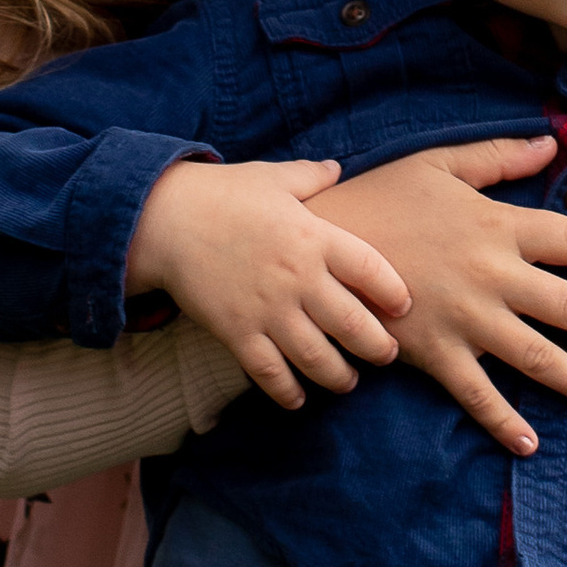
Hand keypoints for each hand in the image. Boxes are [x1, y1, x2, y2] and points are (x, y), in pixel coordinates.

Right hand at [126, 158, 411, 411]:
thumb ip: (311, 176)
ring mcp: (267, 309)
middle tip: (387, 355)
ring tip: (347, 381)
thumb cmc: (222, 194)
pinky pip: (270, 374)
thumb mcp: (272, 177)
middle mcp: (297, 277)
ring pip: (318, 358)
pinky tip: (298, 399)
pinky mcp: (237, 333)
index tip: (404, 306)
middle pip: (354, 325)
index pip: (372, 270)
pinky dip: (287, 392)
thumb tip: (337, 168)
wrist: (162, 219)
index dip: (394, 293)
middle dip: (379, 348)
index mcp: (313, 236)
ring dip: (340, 377)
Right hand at [306, 138, 566, 458]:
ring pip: (538, 357)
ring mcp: (465, 319)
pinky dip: (504, 422)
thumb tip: (550, 143)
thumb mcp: (437, 165)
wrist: (314, 247)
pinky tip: (530, 443)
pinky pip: (477, 394)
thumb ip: (497, 158)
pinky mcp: (434, 353)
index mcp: (498, 225)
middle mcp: (492, 275)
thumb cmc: (376, 198)